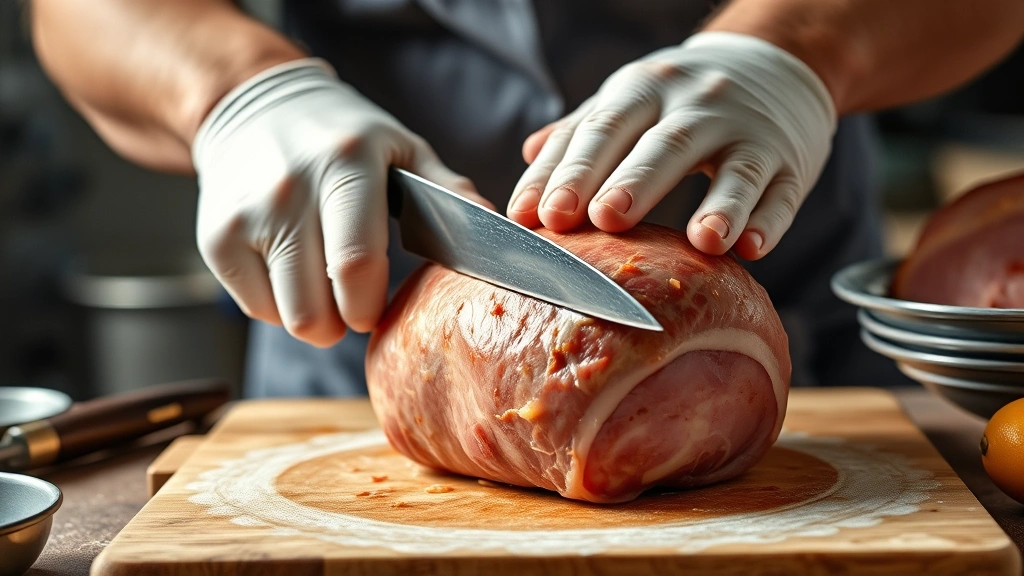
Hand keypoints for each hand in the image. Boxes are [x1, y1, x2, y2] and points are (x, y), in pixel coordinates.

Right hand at [193, 59, 488, 346]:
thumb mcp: (403, 148)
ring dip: (315, 318)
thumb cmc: (344, 136)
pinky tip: (293, 271)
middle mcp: (289, 190)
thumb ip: (451, 190)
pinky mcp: (215, 239)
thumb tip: (503, 230)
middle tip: (357, 303)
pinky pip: (257, 308)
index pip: (355, 264)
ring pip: (286, 316)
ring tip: (326, 287)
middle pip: (316, 307)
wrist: (254, 108)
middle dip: (346, 322)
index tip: (379, 311)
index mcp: (346, 164)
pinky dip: (279, 305)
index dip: (371, 306)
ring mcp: (246, 216)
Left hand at [507, 32, 835, 259]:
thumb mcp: (629, 100)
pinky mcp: (790, 163)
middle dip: (631, 183)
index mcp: (643, 92)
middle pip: (664, 146)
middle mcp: (696, 106)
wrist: (775, 64)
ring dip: (719, 207)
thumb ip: (581, 132)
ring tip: (702, 242)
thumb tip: (529, 157)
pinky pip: (781, 193)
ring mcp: (748, 133)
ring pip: (734, 169)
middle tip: (601, 219)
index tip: (534, 215)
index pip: (600, 131)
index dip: (567, 173)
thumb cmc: (682, 98)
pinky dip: (767, 220)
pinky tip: (752, 248)